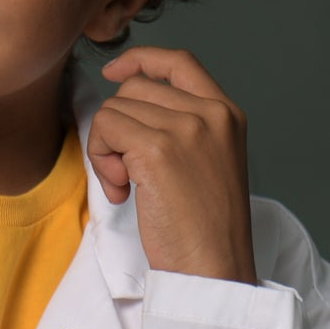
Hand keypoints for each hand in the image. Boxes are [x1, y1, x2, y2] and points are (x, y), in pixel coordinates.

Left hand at [89, 47, 254, 282]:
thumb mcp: (207, 163)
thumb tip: (128, 101)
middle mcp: (211, 113)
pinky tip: (123, 193)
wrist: (214, 268)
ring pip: (114, 110)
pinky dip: (101, 161)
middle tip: (127, 173)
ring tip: (128, 187)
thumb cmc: (205, 229)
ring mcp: (186, 128)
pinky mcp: (158, 148)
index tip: (116, 72)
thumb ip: (182, 127)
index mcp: (228, 114)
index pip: (179, 62)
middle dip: (117, 127)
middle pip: (134, 89)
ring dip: (107, 149)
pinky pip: (105, 129)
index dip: (142, 60)